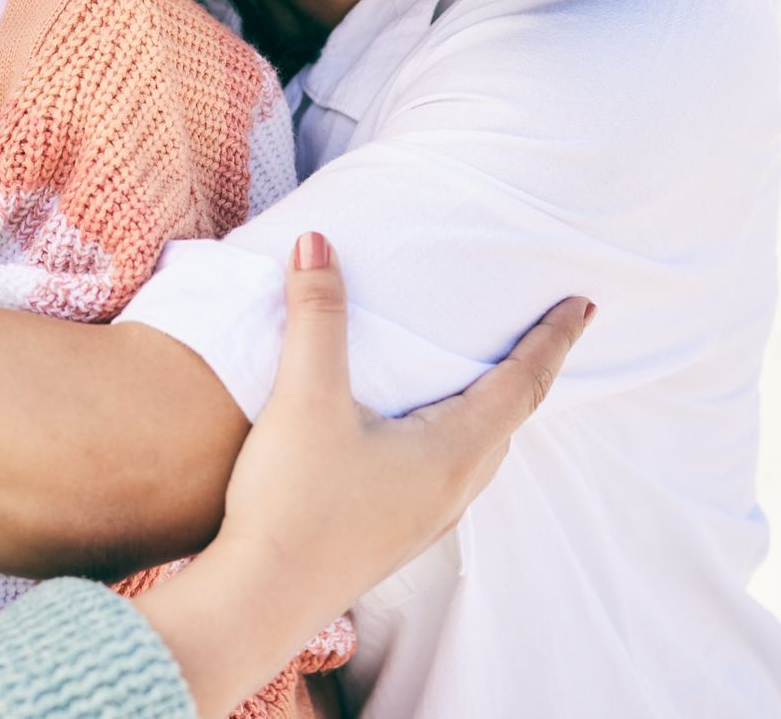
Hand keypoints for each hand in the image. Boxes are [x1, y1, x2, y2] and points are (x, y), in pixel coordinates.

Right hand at [134, 232, 589, 718]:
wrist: (259, 597)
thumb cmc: (292, 500)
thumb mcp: (305, 395)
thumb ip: (316, 316)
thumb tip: (317, 243)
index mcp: (451, 453)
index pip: (522, 384)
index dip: (552, 340)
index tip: (582, 306)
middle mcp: (452, 490)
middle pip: (509, 422)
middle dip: (529, 375)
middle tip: (543, 336)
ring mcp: (424, 520)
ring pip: (478, 455)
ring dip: (491, 411)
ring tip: (487, 382)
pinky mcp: (391, 534)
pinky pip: (446, 476)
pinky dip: (454, 439)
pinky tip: (417, 440)